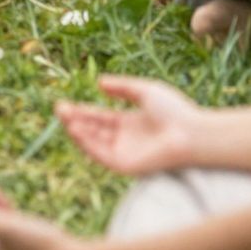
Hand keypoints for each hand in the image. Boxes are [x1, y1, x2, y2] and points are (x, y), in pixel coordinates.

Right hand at [57, 76, 203, 177]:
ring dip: (78, 132)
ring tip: (65, 117)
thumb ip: (122, 87)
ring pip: (95, 144)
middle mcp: (125, 140)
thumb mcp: (145, 91)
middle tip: (59, 108)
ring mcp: (125, 153)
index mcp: (130, 123)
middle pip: (94, 130)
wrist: (191, 133)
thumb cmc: (174, 111)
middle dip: (76, 120)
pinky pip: (102, 156)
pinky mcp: (127, 166)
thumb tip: (99, 83)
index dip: (83, 111)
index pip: (100, 118)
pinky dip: (88, 145)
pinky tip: (78, 131)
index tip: (66, 104)